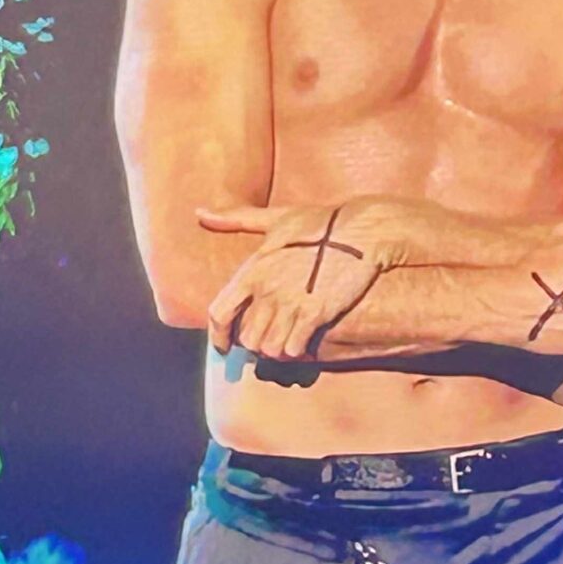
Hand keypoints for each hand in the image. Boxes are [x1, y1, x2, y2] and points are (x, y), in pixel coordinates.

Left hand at [198, 201, 382, 359]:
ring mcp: (290, 303)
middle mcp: (266, 289)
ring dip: (277, 348)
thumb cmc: (320, 223)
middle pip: (247, 337)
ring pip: (269, 347)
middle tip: (269, 337)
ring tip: (287, 340)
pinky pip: (293, 348)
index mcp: (253, 268)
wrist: (362, 231)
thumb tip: (200, 212)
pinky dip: (296, 350)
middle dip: (256, 342)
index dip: (218, 336)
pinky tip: (305, 341)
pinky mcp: (315, 313)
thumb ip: (236, 218)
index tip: (223, 346)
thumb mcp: (276, 218)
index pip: (219, 313)